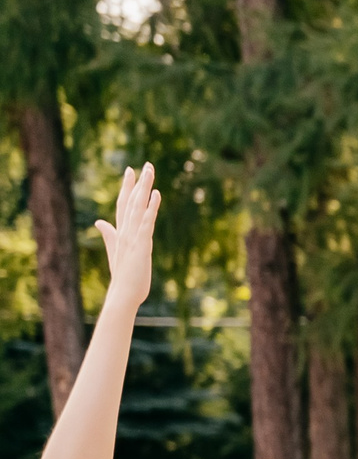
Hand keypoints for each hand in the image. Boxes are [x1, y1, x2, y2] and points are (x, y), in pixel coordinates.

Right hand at [97, 163, 159, 312]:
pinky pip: (147, 222)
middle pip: (130, 201)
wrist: (124, 294)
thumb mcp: (115, 251)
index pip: (123, 204)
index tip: (130, 170)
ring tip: (150, 171)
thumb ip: (109, 235)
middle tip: (145, 164)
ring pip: (138, 207)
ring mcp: (133, 237)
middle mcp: (125, 231)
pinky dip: (151, 207)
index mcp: (121, 232)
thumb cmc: (123, 275)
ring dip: (144, 188)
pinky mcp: (142, 245)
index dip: (127, 187)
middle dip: (137, 183)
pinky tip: (156, 194)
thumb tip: (99, 221)